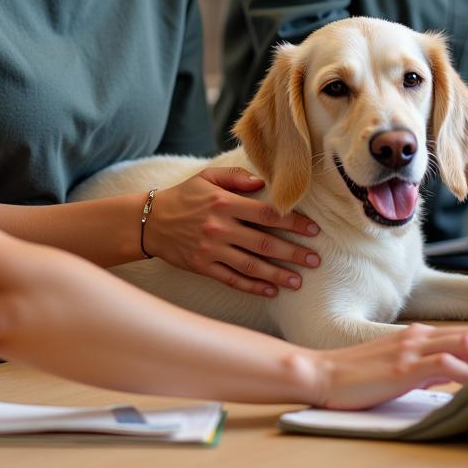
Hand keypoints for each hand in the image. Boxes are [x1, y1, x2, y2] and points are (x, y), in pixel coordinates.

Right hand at [143, 167, 320, 296]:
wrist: (151, 221)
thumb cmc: (184, 196)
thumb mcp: (207, 177)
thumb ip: (235, 177)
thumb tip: (262, 182)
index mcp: (225, 202)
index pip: (267, 214)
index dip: (293, 222)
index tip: (313, 230)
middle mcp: (220, 227)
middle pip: (264, 242)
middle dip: (293, 252)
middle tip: (316, 260)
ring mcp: (212, 249)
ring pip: (252, 265)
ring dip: (278, 274)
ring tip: (298, 281)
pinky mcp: (203, 266)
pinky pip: (232, 279)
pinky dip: (252, 287)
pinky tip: (270, 291)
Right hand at [314, 323, 467, 409]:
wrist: (319, 374)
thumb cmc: (350, 377)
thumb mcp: (391, 369)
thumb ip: (418, 370)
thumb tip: (449, 383)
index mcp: (414, 335)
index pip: (466, 336)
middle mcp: (416, 336)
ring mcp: (410, 349)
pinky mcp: (404, 367)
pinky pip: (449, 366)